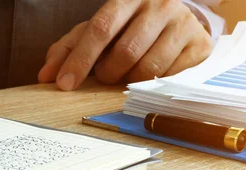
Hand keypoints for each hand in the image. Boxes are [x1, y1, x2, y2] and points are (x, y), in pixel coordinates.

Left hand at [38, 0, 213, 90]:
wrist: (178, 21)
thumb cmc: (129, 28)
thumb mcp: (98, 33)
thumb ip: (68, 50)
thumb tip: (45, 75)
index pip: (100, 28)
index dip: (80, 59)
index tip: (64, 84)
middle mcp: (159, 5)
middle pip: (126, 51)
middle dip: (108, 74)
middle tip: (105, 77)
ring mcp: (183, 24)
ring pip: (148, 68)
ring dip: (130, 81)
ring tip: (127, 76)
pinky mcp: (200, 46)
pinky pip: (170, 78)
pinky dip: (153, 85)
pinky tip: (149, 78)